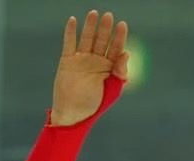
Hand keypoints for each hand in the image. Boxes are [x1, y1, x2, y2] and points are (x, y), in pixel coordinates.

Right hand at [51, 10, 128, 125]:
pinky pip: (69, 43)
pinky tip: (74, 21)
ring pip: (87, 38)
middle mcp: (96, 61)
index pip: (116, 49)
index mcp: (109, 69)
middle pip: (102, 41)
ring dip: (90, 26)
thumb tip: (126, 53)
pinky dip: (71, 32)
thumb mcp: (112, 90)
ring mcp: (81, 59)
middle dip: (106, 29)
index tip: (123, 25)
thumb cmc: (95, 105)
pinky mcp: (67, 60)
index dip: (119, 37)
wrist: (74, 114)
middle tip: (109, 16)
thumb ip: (120, 73)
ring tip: (94, 13)